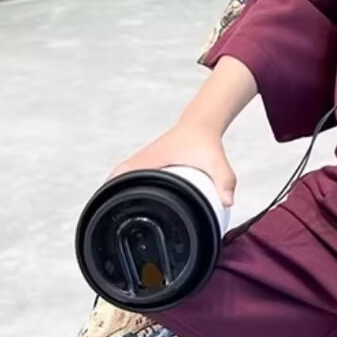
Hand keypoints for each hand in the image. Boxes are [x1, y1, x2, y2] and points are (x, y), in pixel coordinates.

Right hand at [105, 120, 237, 207]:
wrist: (201, 123)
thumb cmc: (205, 141)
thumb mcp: (216, 162)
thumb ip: (225, 181)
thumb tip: (228, 202)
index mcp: (153, 158)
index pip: (125, 174)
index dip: (114, 189)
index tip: (109, 206)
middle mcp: (144, 157)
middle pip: (118, 175)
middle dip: (111, 193)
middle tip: (110, 213)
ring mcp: (145, 157)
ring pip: (122, 173)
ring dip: (116, 187)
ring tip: (114, 209)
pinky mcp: (149, 160)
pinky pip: (131, 172)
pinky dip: (126, 182)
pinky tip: (128, 196)